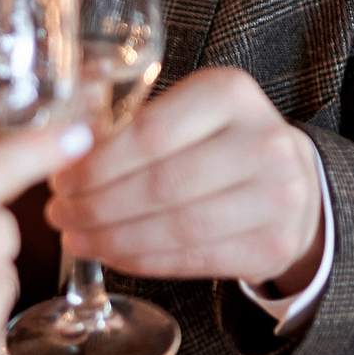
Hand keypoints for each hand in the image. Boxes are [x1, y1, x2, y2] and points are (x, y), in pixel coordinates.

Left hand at [46, 66, 324, 291]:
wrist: (293, 184)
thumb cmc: (217, 144)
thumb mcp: (186, 112)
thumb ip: (130, 126)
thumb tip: (59, 154)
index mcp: (230, 93)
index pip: (149, 134)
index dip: (96, 165)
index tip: (60, 181)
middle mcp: (265, 141)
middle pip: (160, 185)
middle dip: (97, 207)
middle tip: (59, 215)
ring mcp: (278, 198)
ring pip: (176, 228)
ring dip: (114, 240)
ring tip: (76, 239)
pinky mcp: (274, 246)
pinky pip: (193, 259)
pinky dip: (143, 261)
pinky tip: (113, 255)